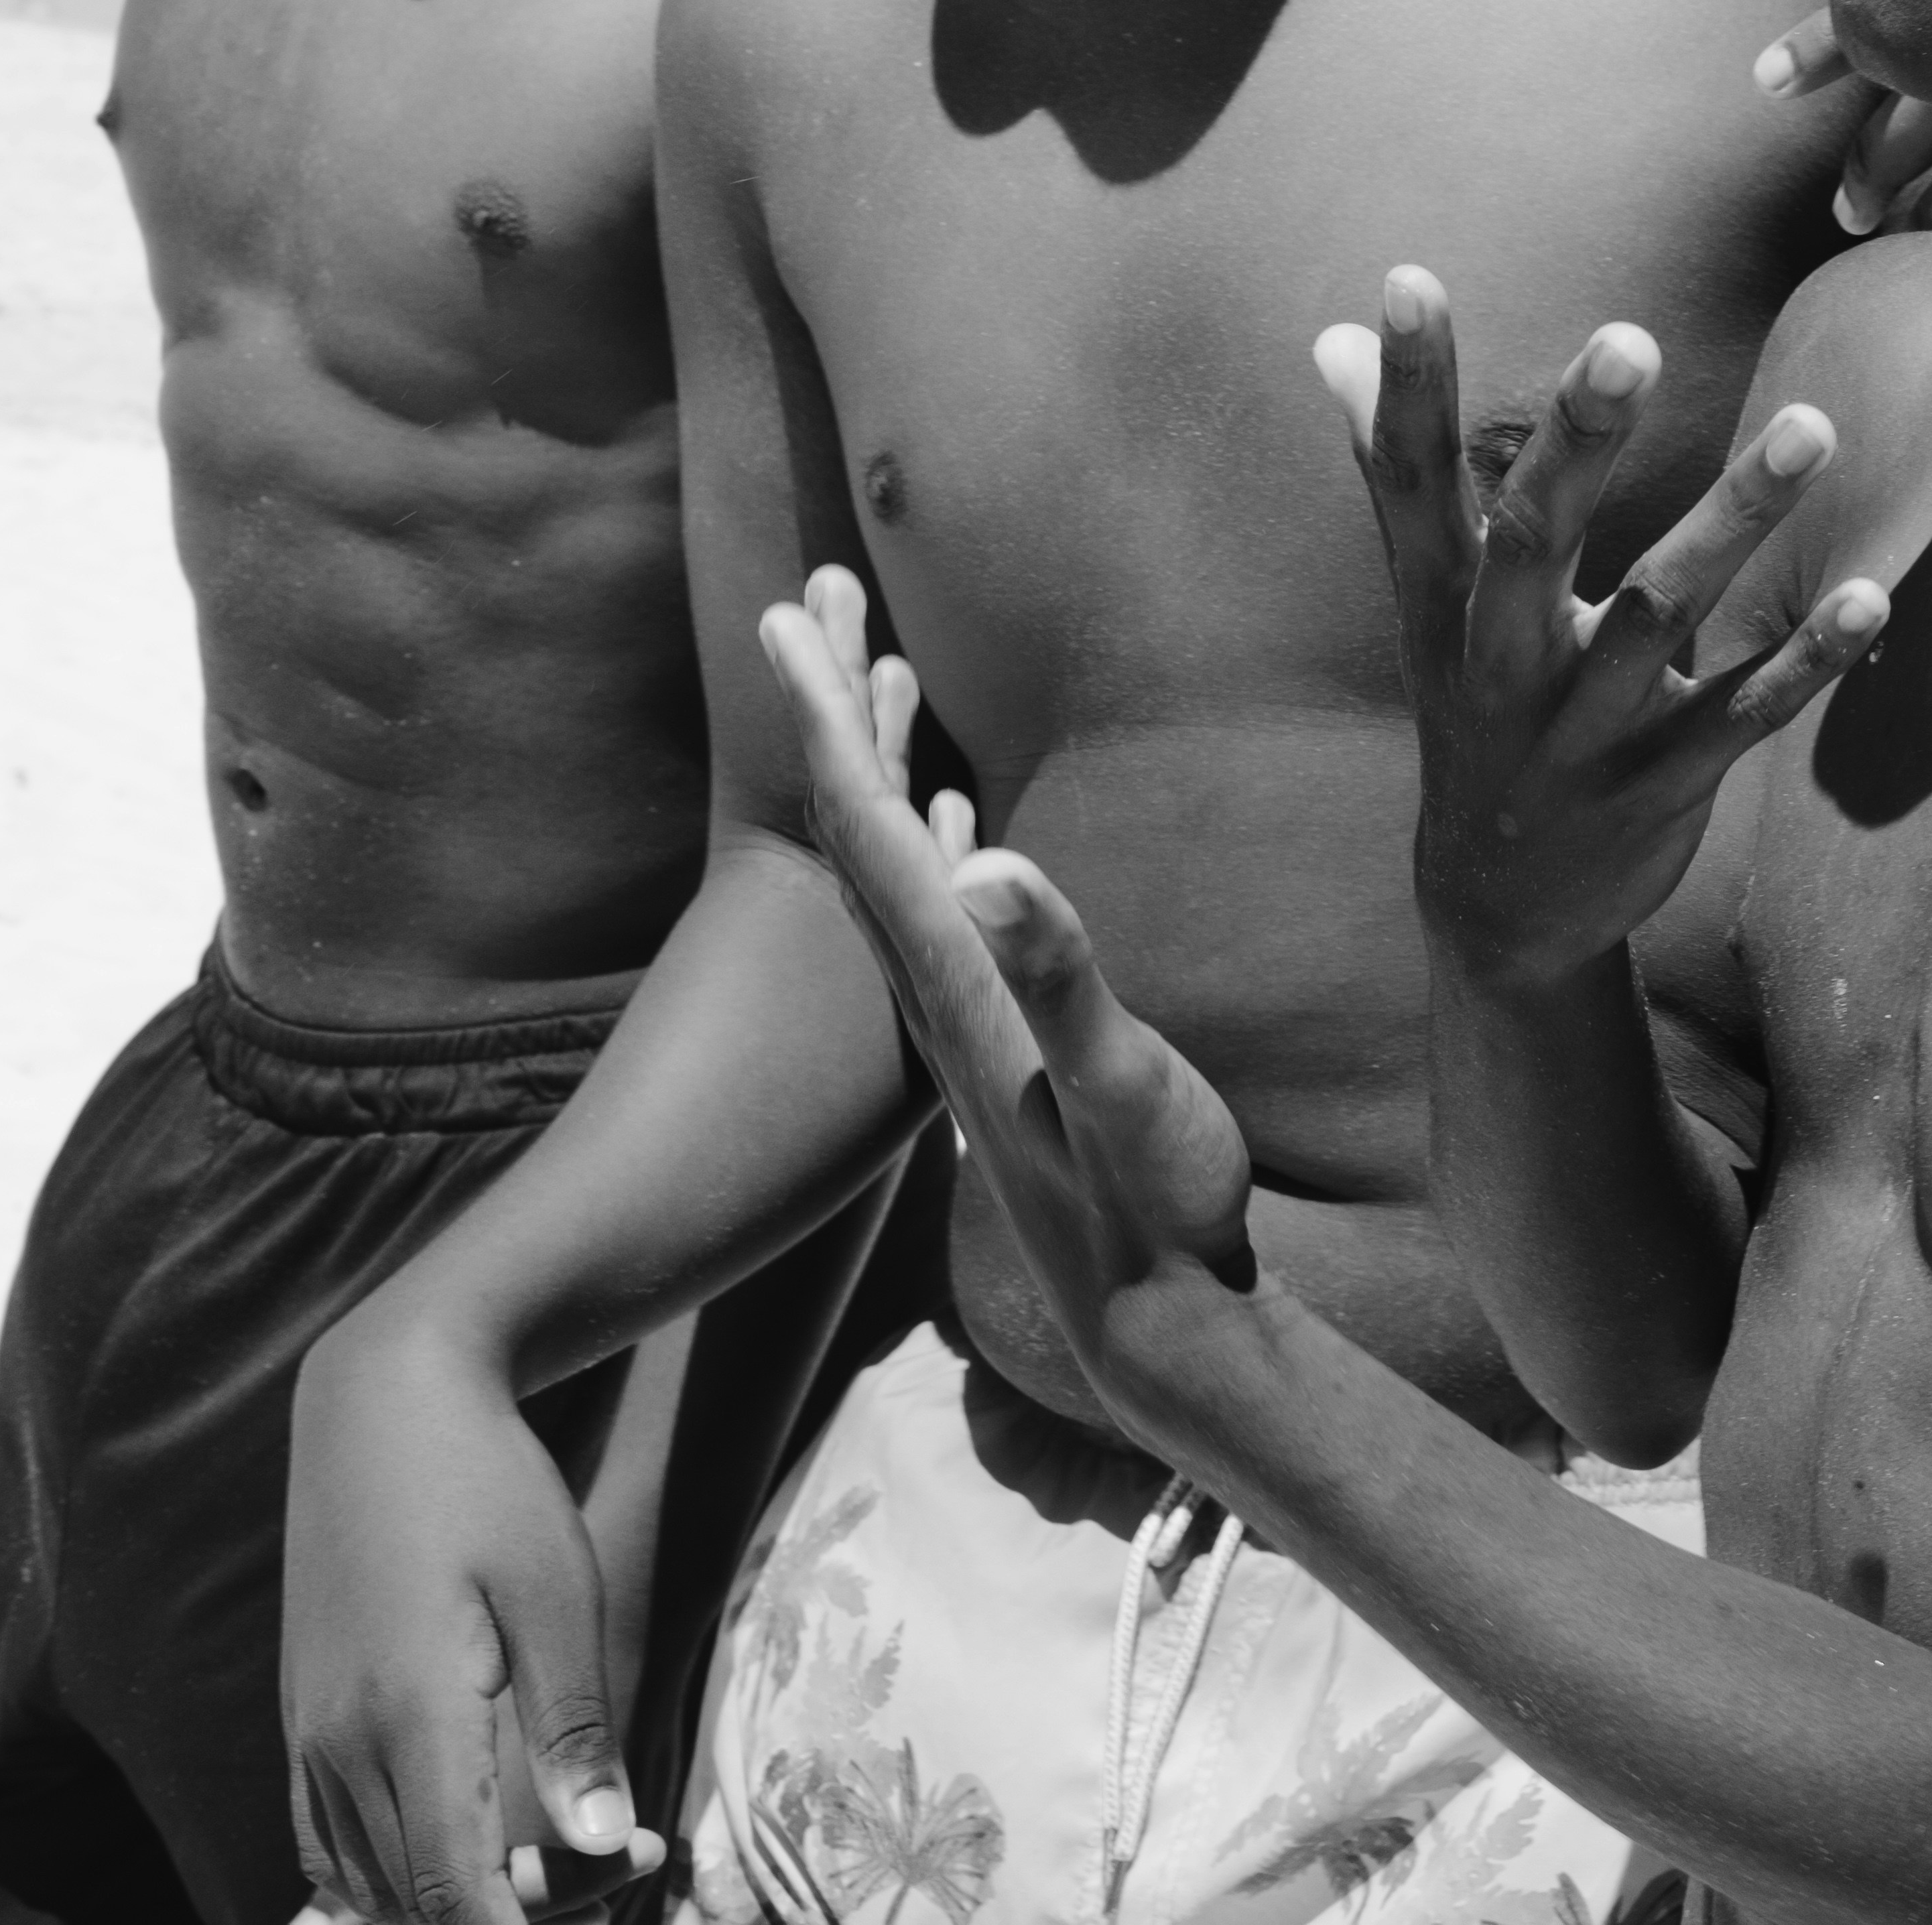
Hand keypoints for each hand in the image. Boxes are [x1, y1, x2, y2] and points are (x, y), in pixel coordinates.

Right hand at [283, 1319, 668, 1924]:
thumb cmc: (491, 1485)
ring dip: (460, 1900)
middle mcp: (342, 1746)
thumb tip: (608, 1840)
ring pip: (367, 1890)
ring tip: (574, 1853)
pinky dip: (398, 1878)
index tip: (616, 1888)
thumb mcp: (560, 1593)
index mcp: (411, 1718)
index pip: (452, 1892)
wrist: (383, 1408)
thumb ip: (574, 1726)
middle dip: (521, 1909)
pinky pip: (331, 1849)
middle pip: (416, 1903)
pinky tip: (473, 1852)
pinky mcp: (304, 1724)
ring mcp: (311, 1739)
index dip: (524, 1924)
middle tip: (629, 1857)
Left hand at [757, 572, 1258, 1415]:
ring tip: (870, 686)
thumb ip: (1061, 978)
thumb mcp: (1122, 1091)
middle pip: (851, 830)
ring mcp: (959, 1020)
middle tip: (797, 606)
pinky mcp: (995, 1043)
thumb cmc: (1153, 1206)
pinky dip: (930, 848)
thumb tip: (990, 862)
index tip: (778, 620)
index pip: (860, 829)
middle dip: (828, 713)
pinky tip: (951, 830)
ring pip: (889, 868)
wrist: (1152, 1326)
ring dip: (874, 770)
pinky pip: (937, 914)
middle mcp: (933, 992)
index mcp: (951, 983)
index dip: (823, 719)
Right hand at [1317, 268, 1891, 982]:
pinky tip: (1873, 597)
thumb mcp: (1426, 604)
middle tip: (1628, 339)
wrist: (1501, 915)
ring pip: (1661, 617)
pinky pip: (1741, 717)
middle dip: (1577, 444)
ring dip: (1737, 518)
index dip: (1406, 388)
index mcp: (1441, 611)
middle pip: (1531, 543)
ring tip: (1814, 424)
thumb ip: (1398, 469)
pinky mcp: (1663, 788)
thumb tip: (1326, 336)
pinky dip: (1807, 661)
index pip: (1409, 484)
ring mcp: (1582, 736)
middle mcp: (1502, 668)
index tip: (1406, 280)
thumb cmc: (1475, 712)